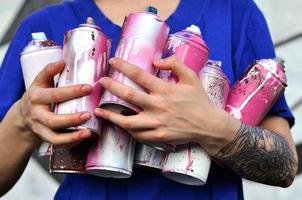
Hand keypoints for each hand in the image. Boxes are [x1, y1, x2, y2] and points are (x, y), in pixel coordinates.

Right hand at [18, 61, 92, 146]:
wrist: (23, 116)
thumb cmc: (37, 96)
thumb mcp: (39, 81)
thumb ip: (50, 71)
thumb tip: (63, 61)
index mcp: (36, 97)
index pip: (55, 95)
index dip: (71, 91)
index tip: (88, 88)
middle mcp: (37, 115)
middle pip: (53, 120)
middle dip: (71, 119)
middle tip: (88, 114)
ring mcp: (41, 129)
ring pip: (54, 138)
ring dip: (71, 136)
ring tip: (88, 132)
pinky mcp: (46, 139)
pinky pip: (59, 144)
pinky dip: (71, 142)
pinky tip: (84, 137)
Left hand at [95, 56, 239, 153]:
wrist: (208, 125)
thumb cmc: (199, 100)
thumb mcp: (191, 77)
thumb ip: (175, 64)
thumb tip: (157, 60)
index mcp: (165, 90)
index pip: (140, 75)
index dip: (124, 66)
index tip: (113, 61)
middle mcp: (158, 106)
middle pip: (128, 95)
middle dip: (112, 87)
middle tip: (101, 82)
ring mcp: (157, 123)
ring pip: (127, 121)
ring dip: (111, 115)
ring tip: (99, 110)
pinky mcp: (158, 136)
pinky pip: (137, 134)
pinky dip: (127, 129)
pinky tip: (120, 124)